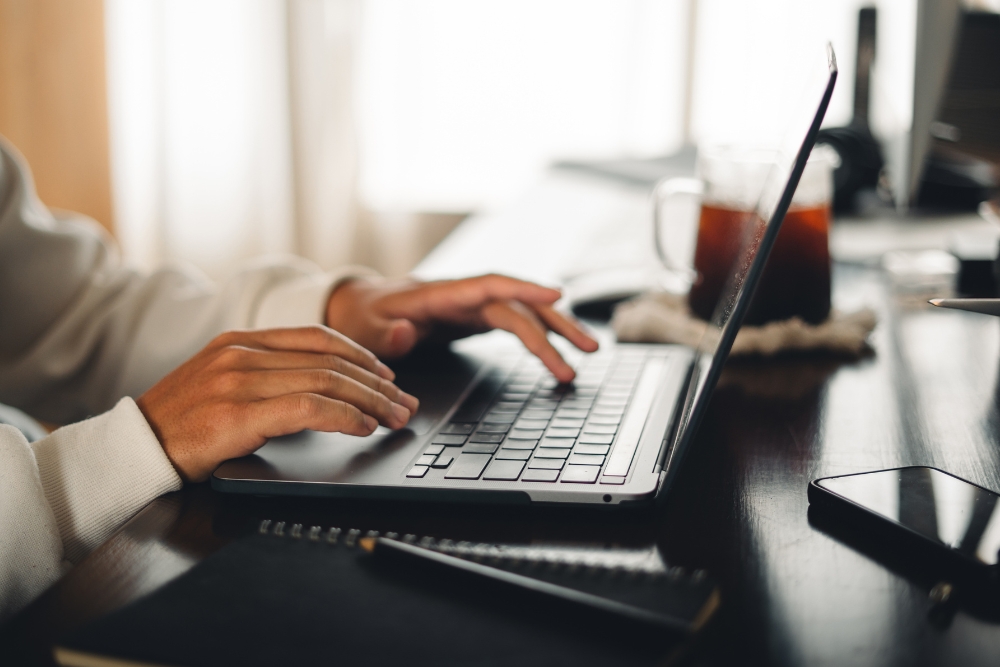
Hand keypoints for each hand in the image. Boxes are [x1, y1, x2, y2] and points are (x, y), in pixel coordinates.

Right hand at [136, 327, 418, 482]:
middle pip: (330, 360)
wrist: (132, 450)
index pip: (317, 337)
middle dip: (377, 383)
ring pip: (327, 381)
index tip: (387, 374)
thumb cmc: (179, 425)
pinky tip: (363, 428)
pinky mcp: (239, 413)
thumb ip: (266, 377)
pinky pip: (308, 408)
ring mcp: (240, 380)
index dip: (361, 355)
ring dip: (371, 402)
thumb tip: (321, 389)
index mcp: (241, 341)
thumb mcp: (221, 384)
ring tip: (395, 418)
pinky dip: (345, 417)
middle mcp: (242, 354)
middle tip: (404, 402)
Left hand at [325, 274, 598, 382]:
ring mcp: (471, 307)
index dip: (524, 288)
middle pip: (518, 303)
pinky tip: (561, 348)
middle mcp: (462, 296)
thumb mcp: (361, 331)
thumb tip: (406, 332)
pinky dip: (540, 336)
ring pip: (524, 312)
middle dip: (555, 324)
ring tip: (589, 351)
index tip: (557, 294)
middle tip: (587, 350)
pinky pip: (515, 323)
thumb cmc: (360, 318)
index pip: (489, 285)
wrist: (358, 308)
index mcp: (438, 293)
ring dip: (557, 330)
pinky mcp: (475, 319)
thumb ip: (383, 335)